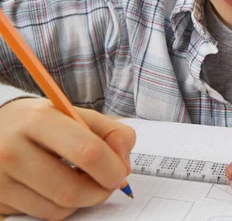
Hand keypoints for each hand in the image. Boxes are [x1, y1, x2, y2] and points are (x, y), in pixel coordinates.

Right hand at [0, 98, 135, 219]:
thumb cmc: (45, 122)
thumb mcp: (78, 114)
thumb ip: (112, 133)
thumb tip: (124, 166)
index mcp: (38, 121)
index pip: (88, 152)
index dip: (112, 168)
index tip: (121, 173)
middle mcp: (12, 151)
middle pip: (71, 190)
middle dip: (99, 192)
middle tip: (107, 184)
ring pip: (56, 209)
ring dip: (79, 201)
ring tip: (79, 181)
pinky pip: (38, 216)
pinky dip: (57, 207)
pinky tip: (55, 188)